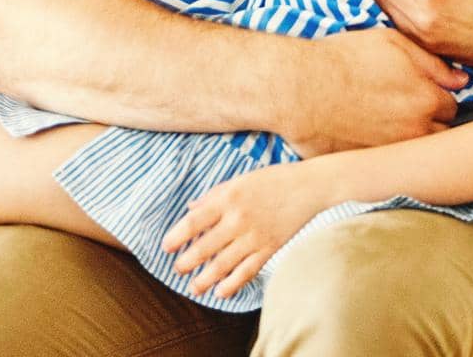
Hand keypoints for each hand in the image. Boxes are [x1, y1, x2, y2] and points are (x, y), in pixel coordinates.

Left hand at [160, 163, 323, 301]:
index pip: (194, 222)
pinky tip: (220, 292)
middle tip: (177, 270)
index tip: (166, 247)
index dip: (176, 237)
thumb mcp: (238, 180)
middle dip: (187, 263)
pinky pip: (246, 272)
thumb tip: (190, 209)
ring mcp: (254, 237)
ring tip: (194, 287)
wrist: (307, 187)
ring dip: (204, 280)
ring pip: (222, 265)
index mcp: (227, 198)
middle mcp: (237, 219)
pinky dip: (232, 285)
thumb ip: (213, 196)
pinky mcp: (269, 249)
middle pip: (204, 247)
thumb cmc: (271, 180)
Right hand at [283, 28, 464, 157]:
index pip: (452, 106)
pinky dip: (389, 154)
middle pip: (441, 134)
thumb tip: (463, 81)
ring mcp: (395, 153)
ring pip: (419, 153)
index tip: (421, 92)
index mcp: (427, 99)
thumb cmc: (342, 58)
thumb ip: (433, 63)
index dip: (437, 96)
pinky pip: (393, 165)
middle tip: (405, 108)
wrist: (299, 88)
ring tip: (389, 124)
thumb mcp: (391, 42)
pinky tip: (371, 136)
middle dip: (430, 122)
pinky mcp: (372, 167)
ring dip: (411, 140)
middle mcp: (417, 131)